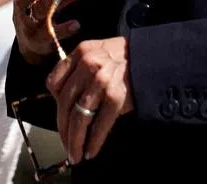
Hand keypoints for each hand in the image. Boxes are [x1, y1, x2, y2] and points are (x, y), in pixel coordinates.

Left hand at [46, 37, 133, 164]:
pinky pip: (99, 124)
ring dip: (75, 140)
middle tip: (65, 146)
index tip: (61, 118)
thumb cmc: (123, 59)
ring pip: (79, 116)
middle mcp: (88, 65)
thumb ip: (78, 70)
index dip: (54, 103)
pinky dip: (94, 141)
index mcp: (80, 53)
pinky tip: (90, 152)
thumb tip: (65, 102)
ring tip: (75, 155)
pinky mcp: (117, 96)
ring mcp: (102, 81)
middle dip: (63, 129)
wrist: (153, 59)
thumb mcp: (97, 52)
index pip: (54, 82)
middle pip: (65, 103)